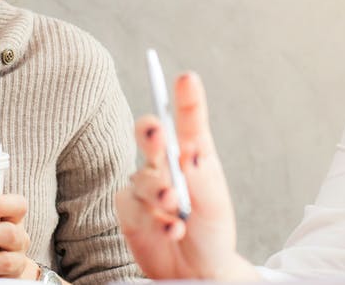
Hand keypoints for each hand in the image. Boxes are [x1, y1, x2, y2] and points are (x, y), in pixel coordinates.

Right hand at [115, 72, 257, 280]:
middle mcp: (165, 164)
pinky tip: (171, 229)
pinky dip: (154, 219)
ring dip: (158, 191)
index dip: (187, 99)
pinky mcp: (129, 211)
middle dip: (151, 132)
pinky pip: (133, 207)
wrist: (196, 271)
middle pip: (150, 135)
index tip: (186, 79)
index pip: (189, 122)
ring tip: (175, 207)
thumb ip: (202, 179)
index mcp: (194, 155)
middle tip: (159, 136)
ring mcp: (144, 186)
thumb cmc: (210, 233)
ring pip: (141, 177)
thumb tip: (189, 151)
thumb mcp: (215, 206)